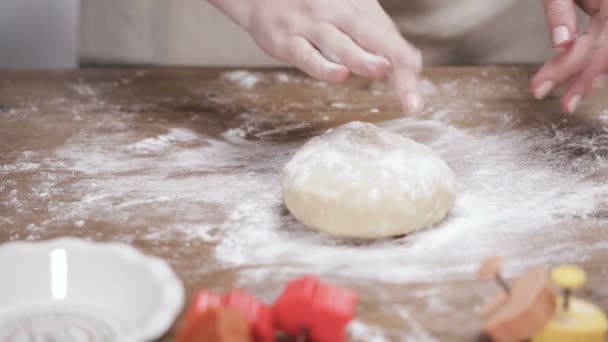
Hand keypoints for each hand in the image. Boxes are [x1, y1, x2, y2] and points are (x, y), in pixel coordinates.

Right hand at [209, 0, 423, 112]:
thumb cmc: (313, 6)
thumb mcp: (347, 10)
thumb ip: (375, 34)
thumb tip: (410, 62)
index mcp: (359, 7)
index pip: (389, 36)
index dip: (406, 61)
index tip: (417, 93)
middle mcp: (338, 13)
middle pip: (374, 40)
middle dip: (397, 68)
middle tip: (412, 99)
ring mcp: (312, 26)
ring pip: (342, 45)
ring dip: (363, 58)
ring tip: (383, 70)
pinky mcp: (287, 41)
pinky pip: (307, 56)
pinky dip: (323, 66)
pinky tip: (340, 74)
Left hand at [532, 0, 607, 112]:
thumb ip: (560, 9)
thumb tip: (562, 43)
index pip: (599, 43)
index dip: (569, 68)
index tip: (539, 89)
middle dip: (585, 79)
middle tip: (565, 105)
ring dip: (595, 74)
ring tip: (572, 98)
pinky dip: (601, 60)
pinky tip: (587, 78)